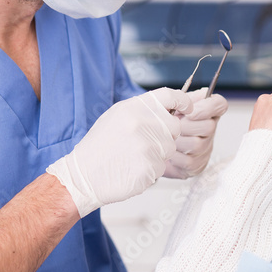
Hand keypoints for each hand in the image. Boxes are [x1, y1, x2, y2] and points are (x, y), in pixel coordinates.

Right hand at [47, 88, 191, 216]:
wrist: (83, 175)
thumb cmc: (99, 147)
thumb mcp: (116, 116)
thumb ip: (143, 110)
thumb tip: (169, 107)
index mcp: (135, 107)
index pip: (171, 95)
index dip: (184, 101)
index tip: (188, 108)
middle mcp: (143, 124)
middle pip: (174, 126)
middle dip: (165, 135)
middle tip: (143, 142)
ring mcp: (148, 146)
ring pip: (170, 148)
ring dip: (158, 154)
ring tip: (134, 156)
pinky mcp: (151, 168)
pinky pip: (162, 166)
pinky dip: (151, 169)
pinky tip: (132, 169)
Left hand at [164, 88, 228, 178]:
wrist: (154, 144)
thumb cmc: (165, 122)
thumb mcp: (170, 105)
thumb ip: (178, 98)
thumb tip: (185, 99)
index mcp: (205, 111)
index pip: (220, 104)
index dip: (208, 107)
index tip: (190, 111)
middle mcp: (210, 129)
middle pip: (209, 127)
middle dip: (186, 126)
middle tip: (173, 124)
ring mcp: (205, 148)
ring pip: (197, 144)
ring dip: (178, 140)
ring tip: (168, 137)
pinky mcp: (197, 165)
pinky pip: (187, 160)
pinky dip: (174, 155)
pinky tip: (168, 150)